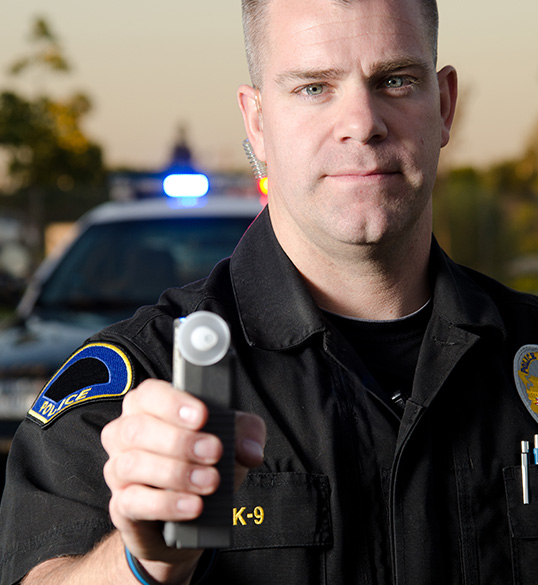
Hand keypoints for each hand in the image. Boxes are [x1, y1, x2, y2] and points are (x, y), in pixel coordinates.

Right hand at [101, 379, 265, 579]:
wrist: (192, 512)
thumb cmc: (204, 460)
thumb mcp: (233, 438)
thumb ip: (246, 433)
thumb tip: (249, 450)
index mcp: (148, 407)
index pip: (149, 394)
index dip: (173, 403)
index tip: (202, 415)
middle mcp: (126, 434)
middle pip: (137, 429)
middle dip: (180, 441)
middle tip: (214, 451)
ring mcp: (118, 469)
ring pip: (133, 464)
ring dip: (176, 473)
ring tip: (209, 481)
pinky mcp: (121, 505)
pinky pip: (132, 501)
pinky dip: (166, 504)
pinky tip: (193, 505)